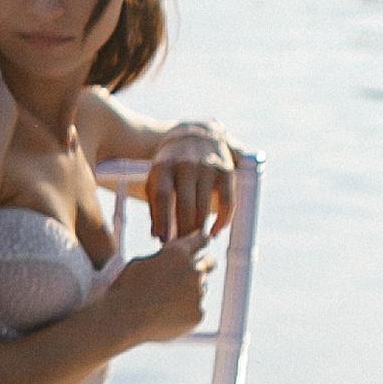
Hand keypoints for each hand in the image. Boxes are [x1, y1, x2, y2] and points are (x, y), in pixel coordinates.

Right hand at [115, 226, 215, 345]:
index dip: (201, 242)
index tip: (201, 246)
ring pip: (202, 288)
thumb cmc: (126, 288)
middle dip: (203, 265)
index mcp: (178, 253)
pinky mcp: (198, 314)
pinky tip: (167, 316)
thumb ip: (164, 257)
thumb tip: (175, 257)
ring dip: (191, 291)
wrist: (123, 318)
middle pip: (210, 262)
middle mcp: (193, 270)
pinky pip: (197, 309)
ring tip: (166, 302)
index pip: (202, 239)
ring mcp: (198, 293)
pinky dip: (186, 312)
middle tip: (190, 274)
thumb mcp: (142, 261)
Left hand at [147, 132, 233, 246]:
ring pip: (204, 207)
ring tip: (195, 242)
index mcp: (164, 166)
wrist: (194, 135)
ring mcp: (207, 167)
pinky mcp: (225, 171)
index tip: (163, 240)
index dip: (163, 220)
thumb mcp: (156, 179)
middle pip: (185, 205)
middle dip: (183, 231)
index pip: (162, 196)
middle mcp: (186, 165)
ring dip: (200, 230)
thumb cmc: (169, 166)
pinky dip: (223, 221)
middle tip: (181, 247)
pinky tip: (215, 232)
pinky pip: (228, 202)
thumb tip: (157, 237)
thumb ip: (155, 206)